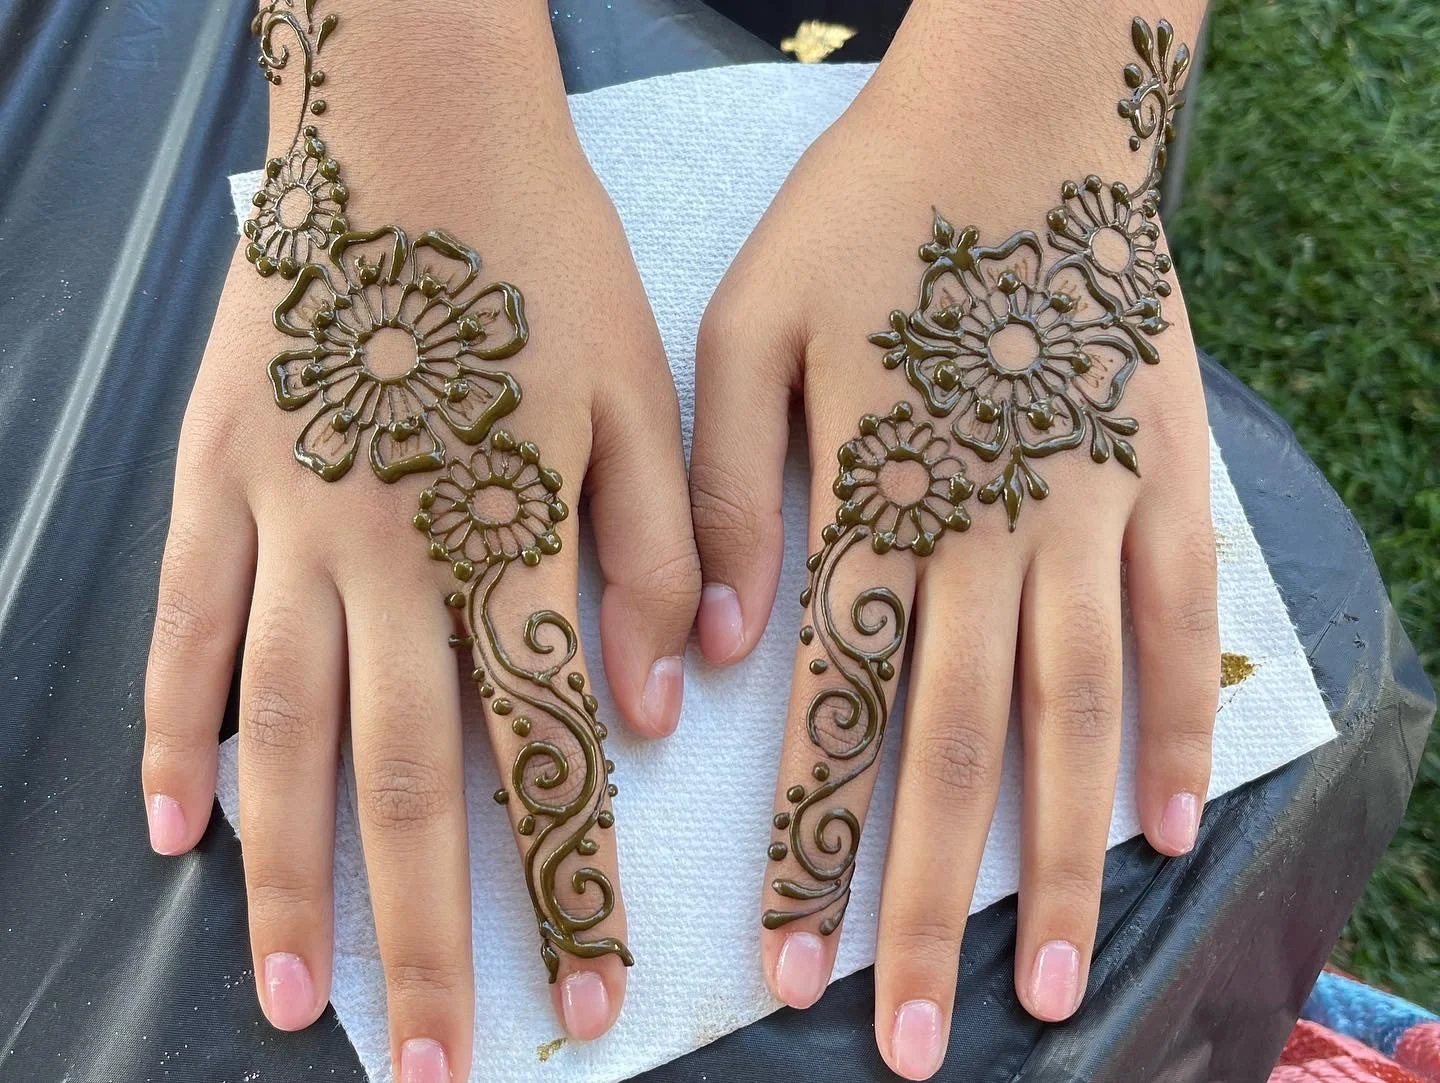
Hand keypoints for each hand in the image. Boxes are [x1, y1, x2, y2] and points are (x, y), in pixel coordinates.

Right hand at [142, 3, 697, 1076]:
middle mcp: (389, 552)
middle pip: (407, 780)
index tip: (588, 997)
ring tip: (292, 1001)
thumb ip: (659, 551)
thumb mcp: (640, 390)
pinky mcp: (217, 479)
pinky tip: (179, 827)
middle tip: (439, 1066)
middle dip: (426, 937)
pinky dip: (180, 733)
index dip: (571, 885)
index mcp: (507, 533)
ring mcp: (285, 521)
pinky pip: (188, 628)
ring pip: (283, 735)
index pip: (547, 751)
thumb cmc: (540, 254)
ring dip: (290, 877)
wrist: (409, 125)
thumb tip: (659, 706)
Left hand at [691, 4, 1215, 1077]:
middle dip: (923, 908)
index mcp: (873, 503)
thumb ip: (726, 494)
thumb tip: (712, 656)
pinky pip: (1173, 629)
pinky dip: (1171, 730)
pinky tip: (1168, 824)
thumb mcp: (750, 326)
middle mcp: (986, 537)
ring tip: (1050, 989)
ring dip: (1059, 865)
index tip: (783, 968)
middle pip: (952, 756)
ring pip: (1069, 723)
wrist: (1027, 109)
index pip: (830, 717)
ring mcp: (1088, 515)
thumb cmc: (876, 211)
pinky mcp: (1158, 481)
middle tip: (917, 1042)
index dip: (805, 849)